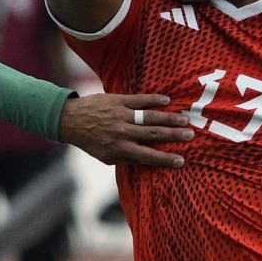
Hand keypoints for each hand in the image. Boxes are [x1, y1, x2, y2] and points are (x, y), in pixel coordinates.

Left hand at [58, 93, 192, 168]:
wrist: (71, 120)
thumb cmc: (90, 141)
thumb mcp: (106, 157)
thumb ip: (125, 159)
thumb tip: (146, 161)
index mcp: (120, 148)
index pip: (148, 156)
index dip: (166, 159)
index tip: (182, 161)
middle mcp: (123, 132)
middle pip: (153, 135)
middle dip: (173, 136)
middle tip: (191, 135)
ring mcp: (121, 115)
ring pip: (149, 117)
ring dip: (168, 118)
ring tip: (184, 119)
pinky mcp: (118, 100)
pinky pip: (139, 99)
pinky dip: (154, 99)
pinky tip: (167, 101)